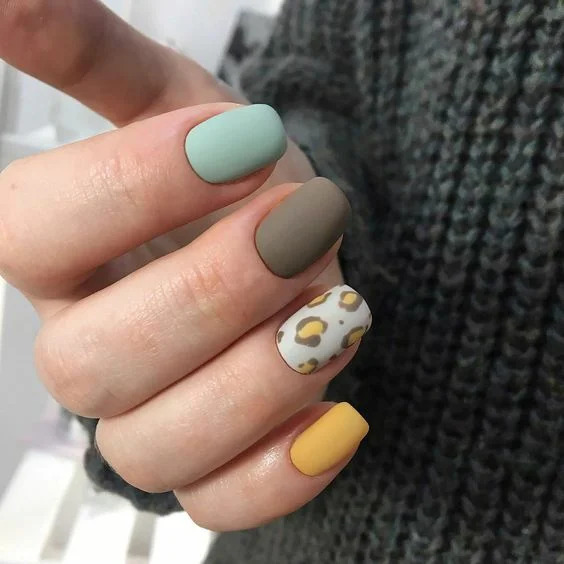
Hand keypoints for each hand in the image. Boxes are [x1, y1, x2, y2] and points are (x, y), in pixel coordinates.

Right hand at [0, 1, 370, 529]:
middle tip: (302, 223)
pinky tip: (338, 418)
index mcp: (59, 256)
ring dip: (259, 377)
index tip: (235, 141)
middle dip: (213, 289)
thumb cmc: (233, 177)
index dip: (126, 188)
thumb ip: (96, 58)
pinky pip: (223, 503)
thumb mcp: (176, 100)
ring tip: (333, 312)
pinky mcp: (210, 470)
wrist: (289, 246)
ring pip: (158, 445)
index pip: (30, 233)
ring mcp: (145, 422)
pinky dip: (282, 472)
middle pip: (98, 358)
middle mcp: (87, 349)